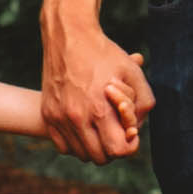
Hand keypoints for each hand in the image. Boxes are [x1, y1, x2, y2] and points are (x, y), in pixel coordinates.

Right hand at [41, 7, 151, 162]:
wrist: (69, 36)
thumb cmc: (104, 54)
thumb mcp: (133, 73)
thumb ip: (143, 104)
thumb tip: (135, 129)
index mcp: (99, 109)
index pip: (118, 151)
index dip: (129, 146)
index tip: (130, 134)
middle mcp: (76, 117)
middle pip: (100, 158)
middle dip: (113, 148)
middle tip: (116, 130)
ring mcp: (59, 117)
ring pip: (82, 154)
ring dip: (95, 147)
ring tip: (101, 129)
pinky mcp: (48, 114)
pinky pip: (64, 147)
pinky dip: (76, 143)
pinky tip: (85, 127)